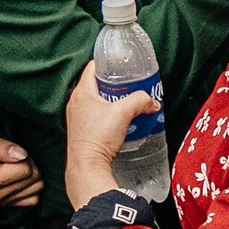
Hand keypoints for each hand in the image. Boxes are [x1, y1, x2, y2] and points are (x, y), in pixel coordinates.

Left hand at [63, 60, 152, 207]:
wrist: (87, 166)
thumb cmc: (98, 137)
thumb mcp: (123, 113)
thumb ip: (140, 101)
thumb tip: (152, 102)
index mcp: (82, 92)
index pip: (92, 67)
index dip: (107, 63)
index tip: (121, 64)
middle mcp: (75, 102)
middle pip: (96, 84)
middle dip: (114, 83)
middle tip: (131, 84)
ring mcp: (77, 117)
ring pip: (96, 100)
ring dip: (111, 100)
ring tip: (128, 102)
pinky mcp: (81, 129)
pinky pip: (95, 114)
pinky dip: (107, 113)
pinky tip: (120, 120)